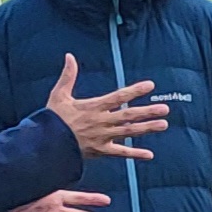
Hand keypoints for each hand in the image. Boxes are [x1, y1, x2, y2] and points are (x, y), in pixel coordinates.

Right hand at [46, 54, 169, 160]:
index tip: (150, 85)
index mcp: (94, 107)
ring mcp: (103, 137)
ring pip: (129, 132)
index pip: (118, 97)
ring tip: (164, 124)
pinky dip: (135, 154)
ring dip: (147, 128)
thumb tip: (69, 56)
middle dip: (148, 112)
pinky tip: (149, 154)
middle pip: (129, 116)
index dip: (135, 91)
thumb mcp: (59, 95)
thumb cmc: (53, 119)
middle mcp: (102, 122)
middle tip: (165, 108)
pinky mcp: (101, 151)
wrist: (46, 144)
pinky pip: (121, 153)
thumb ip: (68, 76)